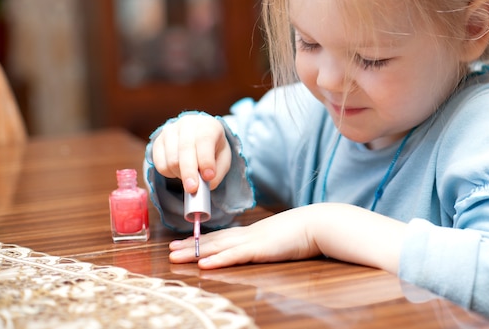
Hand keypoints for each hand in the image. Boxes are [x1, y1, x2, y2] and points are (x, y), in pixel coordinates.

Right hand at [151, 114, 231, 192]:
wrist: (198, 135)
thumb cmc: (213, 148)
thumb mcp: (223, 158)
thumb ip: (218, 172)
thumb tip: (206, 184)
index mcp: (208, 125)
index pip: (204, 140)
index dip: (206, 160)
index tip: (208, 176)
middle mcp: (187, 124)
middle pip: (185, 150)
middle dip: (189, 172)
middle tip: (193, 189)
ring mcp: (170, 131)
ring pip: (171, 160)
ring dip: (181, 174)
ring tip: (191, 175)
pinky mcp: (158, 141)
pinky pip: (160, 164)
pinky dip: (170, 174)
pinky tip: (179, 170)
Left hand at [169, 207, 321, 268]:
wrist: (318, 223)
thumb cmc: (304, 232)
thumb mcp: (280, 238)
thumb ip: (268, 242)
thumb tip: (261, 248)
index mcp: (253, 233)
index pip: (222, 237)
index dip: (201, 241)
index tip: (185, 243)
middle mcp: (248, 235)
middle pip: (213, 241)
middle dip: (190, 246)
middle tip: (170, 250)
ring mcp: (252, 241)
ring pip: (217, 248)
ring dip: (194, 253)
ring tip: (175, 257)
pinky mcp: (260, 250)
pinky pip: (234, 256)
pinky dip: (217, 260)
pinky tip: (203, 265)